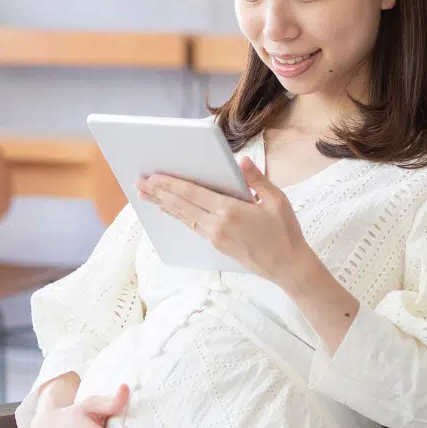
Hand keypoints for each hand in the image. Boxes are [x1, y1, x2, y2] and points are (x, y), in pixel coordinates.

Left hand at [136, 156, 314, 286]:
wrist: (287, 266)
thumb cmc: (284, 231)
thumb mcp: (276, 200)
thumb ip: (256, 180)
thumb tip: (241, 161)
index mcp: (230, 211)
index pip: (193, 194)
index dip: (171, 185)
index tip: (154, 177)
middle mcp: (217, 225)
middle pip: (181, 206)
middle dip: (159, 193)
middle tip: (139, 183)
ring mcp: (215, 237)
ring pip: (184, 217)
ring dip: (164, 205)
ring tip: (146, 196)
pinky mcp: (217, 245)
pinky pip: (192, 226)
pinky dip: (178, 216)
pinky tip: (170, 211)